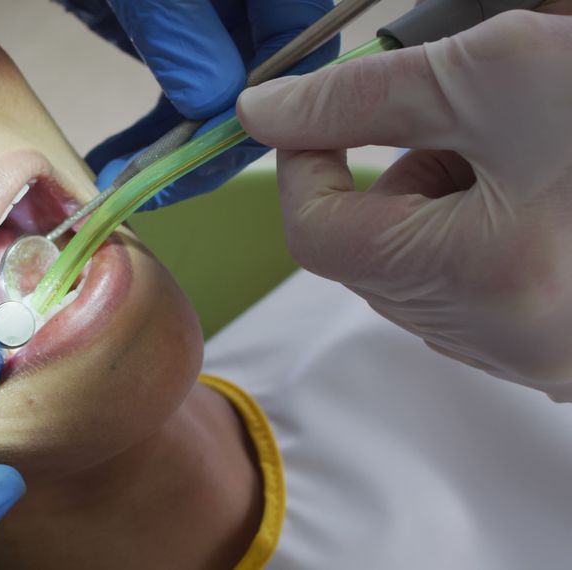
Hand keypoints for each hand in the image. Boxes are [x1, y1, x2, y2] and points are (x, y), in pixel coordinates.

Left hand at [69, 0, 337, 209]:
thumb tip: (215, 101)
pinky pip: (175, 91)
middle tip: (160, 183)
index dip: (267, 105)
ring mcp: (212, 20)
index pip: (300, 46)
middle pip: (260, 84)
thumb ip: (180, 30)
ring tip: (126, 181)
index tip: (212, 149)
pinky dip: (149, 130)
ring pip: (215, 99)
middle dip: (211, 140)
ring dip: (173, 147)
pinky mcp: (174, 34)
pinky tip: (118, 158)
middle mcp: (248, 4)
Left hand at [236, 7, 571, 400]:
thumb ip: (370, 93)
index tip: (320, 102)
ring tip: (518, 130)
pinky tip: (550, 171)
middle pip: (381, 248)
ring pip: (438, 261)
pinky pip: (495, 278)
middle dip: (399, 166)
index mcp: (477, 281)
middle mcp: (507, 335)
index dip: (306, 157)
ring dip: (452, 189)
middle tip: (452, 107)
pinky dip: (497, 219)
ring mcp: (546, 343)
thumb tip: (269, 111)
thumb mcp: (503, 74)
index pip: (316, 229)